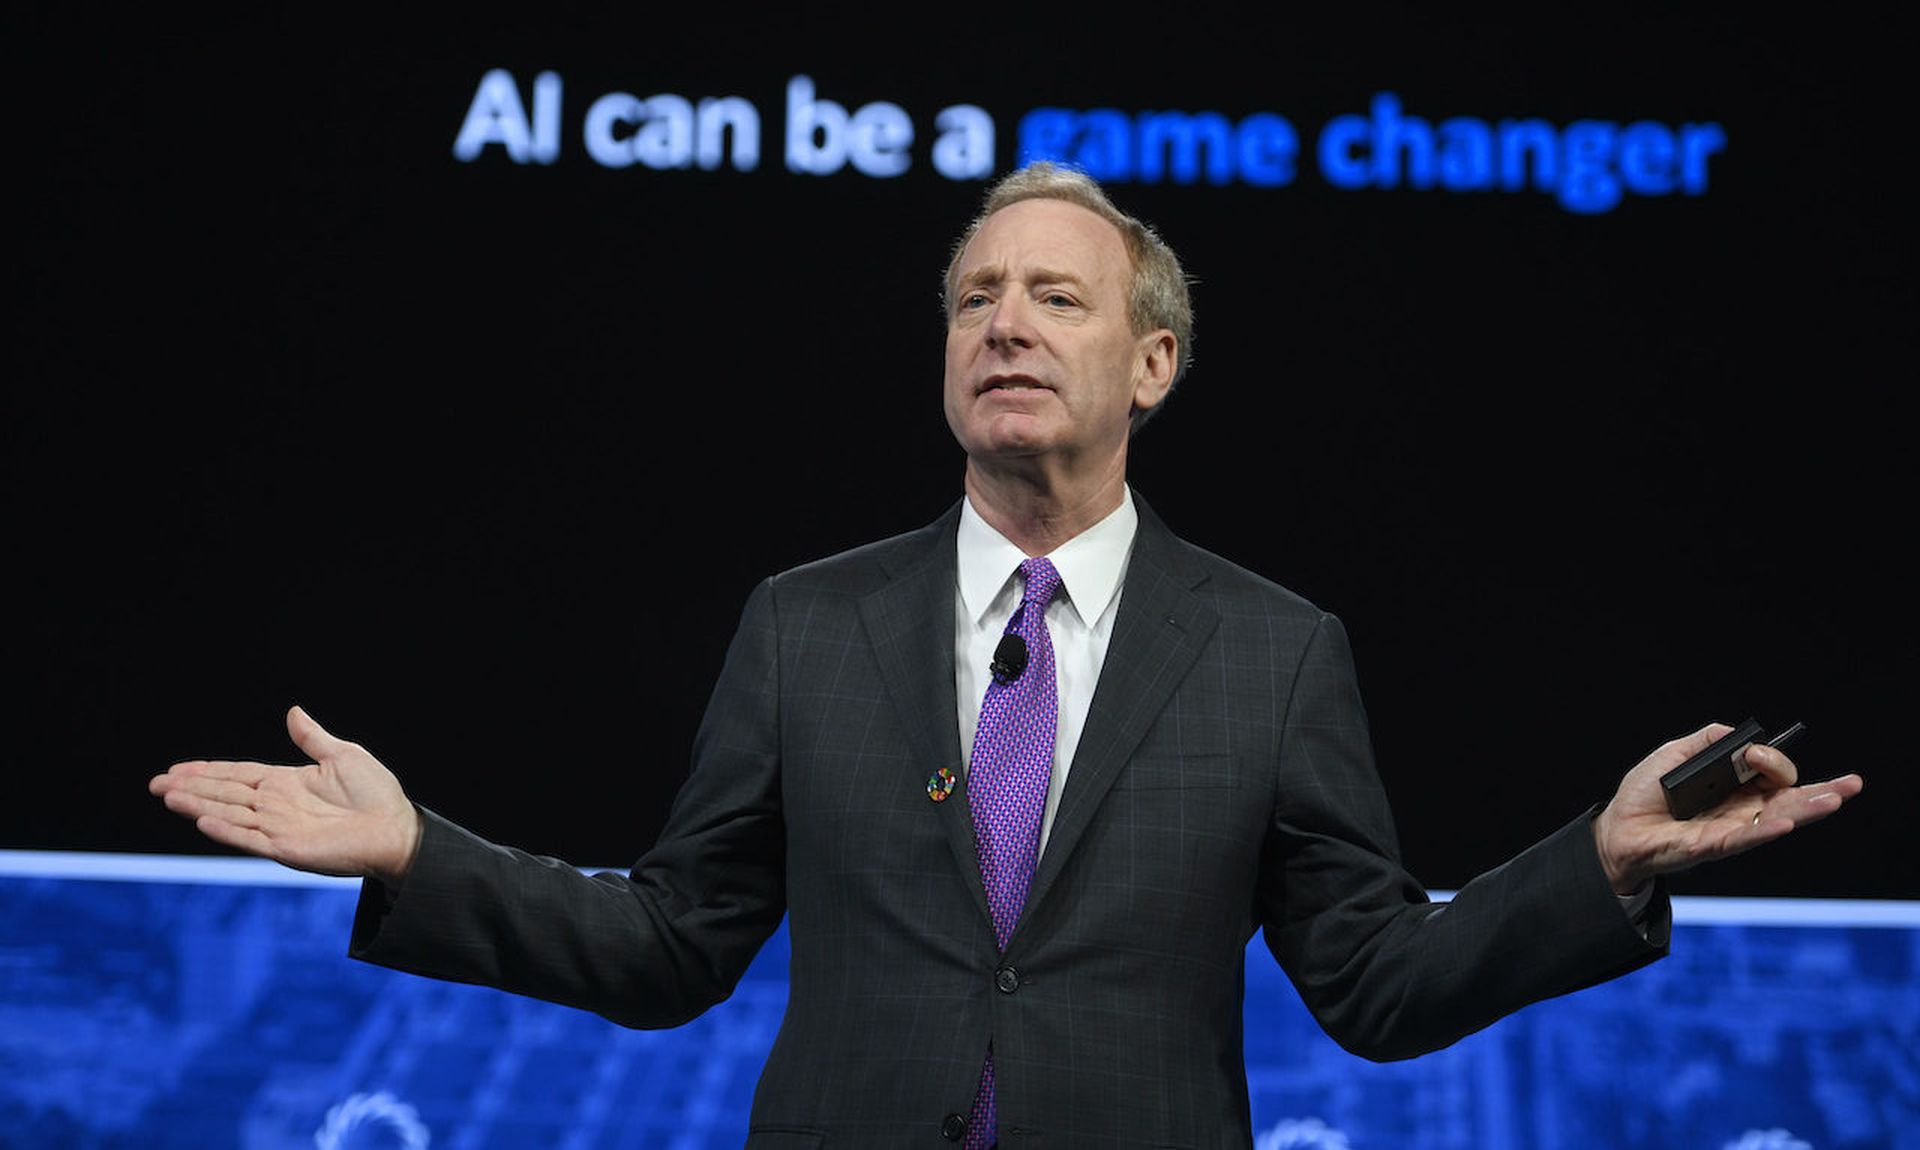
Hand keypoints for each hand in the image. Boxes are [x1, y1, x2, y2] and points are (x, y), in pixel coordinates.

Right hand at [149, 706, 421, 882]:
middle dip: (191, 788)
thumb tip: (293, 712)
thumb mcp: (343, 756)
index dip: (208, 771)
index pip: (238, 775)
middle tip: (155, 783)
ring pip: (229, 813)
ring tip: (168, 796)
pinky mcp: (287, 848)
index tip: (177, 769)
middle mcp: (277, 806)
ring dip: (199, 805)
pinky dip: (226, 829)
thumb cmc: (377, 794)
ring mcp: (279, 828)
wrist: (396, 828)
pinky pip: (250, 837)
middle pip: (225, 794)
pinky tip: (202, 820)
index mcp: (287, 783)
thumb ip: (312, 738)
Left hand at [1592, 723, 1862, 892]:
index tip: (1758, 753)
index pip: (1772, 775)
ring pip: (1776, 819)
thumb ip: (1708, 741)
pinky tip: (1787, 821)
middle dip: (1821, 791)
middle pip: (1789, 800)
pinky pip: (1743, 837)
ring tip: (1834, 800)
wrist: (1616, 828)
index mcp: (1736, 789)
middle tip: (1851, 784)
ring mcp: (1730, 830)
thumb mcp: (1674, 755)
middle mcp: (1740, 811)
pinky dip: (1765, 829)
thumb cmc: (1645, 794)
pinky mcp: (1711, 846)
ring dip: (1806, 809)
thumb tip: (1742, 737)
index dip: (1773, 761)